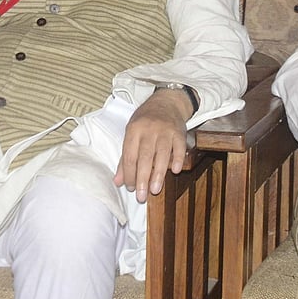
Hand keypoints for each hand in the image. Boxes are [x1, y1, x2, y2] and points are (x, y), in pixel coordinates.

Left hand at [114, 88, 193, 202]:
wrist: (166, 102)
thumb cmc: (145, 121)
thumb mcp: (131, 134)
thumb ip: (124, 158)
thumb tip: (118, 181)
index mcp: (133, 130)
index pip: (129, 155)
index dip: (129, 174)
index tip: (130, 188)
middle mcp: (149, 130)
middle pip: (144, 157)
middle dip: (142, 178)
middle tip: (141, 196)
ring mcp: (165, 130)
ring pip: (161, 154)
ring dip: (158, 173)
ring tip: (155, 189)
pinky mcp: (179, 132)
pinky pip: (179, 147)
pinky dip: (177, 159)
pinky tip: (175, 171)